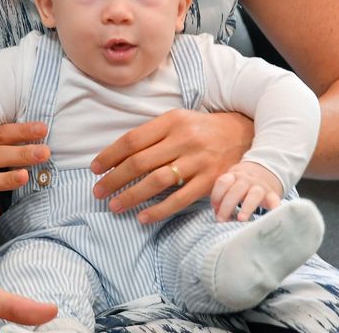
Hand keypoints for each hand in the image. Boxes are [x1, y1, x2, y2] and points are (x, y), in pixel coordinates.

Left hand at [90, 109, 251, 223]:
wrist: (244, 134)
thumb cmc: (201, 129)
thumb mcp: (178, 121)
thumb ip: (152, 135)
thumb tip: (118, 156)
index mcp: (172, 121)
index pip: (133, 140)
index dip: (110, 155)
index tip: (95, 169)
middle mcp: (184, 139)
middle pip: (140, 162)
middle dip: (114, 179)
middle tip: (98, 191)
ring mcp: (198, 161)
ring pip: (157, 181)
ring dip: (131, 196)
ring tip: (114, 206)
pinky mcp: (210, 181)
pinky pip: (180, 199)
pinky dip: (159, 210)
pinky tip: (143, 217)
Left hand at [211, 161, 282, 221]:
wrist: (264, 171)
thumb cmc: (242, 184)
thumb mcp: (232, 183)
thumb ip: (224, 197)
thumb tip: (218, 215)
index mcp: (234, 176)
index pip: (223, 182)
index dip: (217, 194)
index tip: (214, 207)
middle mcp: (247, 180)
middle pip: (236, 190)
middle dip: (227, 205)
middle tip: (221, 220)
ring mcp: (260, 187)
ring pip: (254, 194)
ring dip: (247, 207)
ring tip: (241, 219)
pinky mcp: (272, 194)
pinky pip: (274, 200)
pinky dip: (274, 208)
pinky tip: (272, 216)